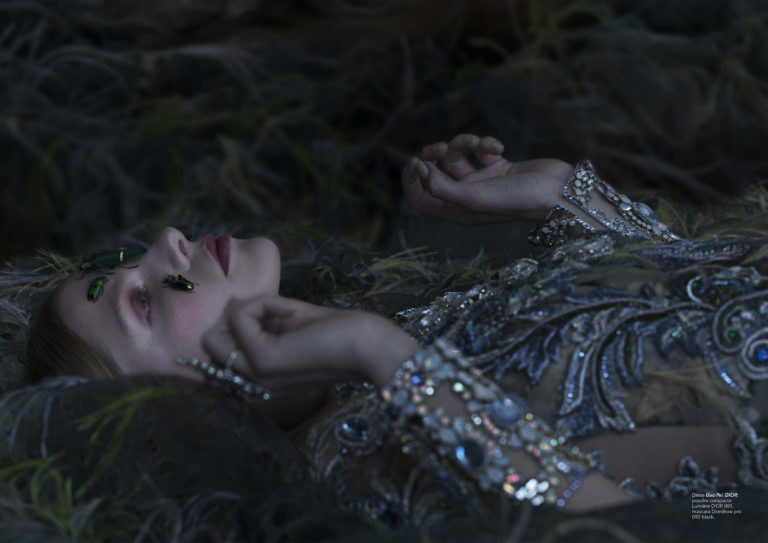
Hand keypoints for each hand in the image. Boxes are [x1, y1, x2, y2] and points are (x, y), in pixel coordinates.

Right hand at [202, 295, 419, 397]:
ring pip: (215, 331)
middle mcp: (249, 385)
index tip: (267, 318)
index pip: (214, 353)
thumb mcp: (285, 326)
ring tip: (284, 312)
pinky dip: (263, 304)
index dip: (233, 325)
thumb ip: (255, 323)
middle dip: (235, 316)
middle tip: (273, 312)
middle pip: (208, 342)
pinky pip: (239, 317)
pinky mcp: (263, 360)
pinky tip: (291, 312)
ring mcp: (254, 376)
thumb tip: (230, 310)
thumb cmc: (335, 333)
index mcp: (256, 380)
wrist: (367, 345)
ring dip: (248, 309)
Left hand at [401, 134, 572, 223]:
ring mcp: (482, 181)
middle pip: (434, 172)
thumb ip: (441, 186)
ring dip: (464, 142)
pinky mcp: (498, 166)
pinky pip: (480, 148)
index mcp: (456, 211)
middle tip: (440, 148)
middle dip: (434, 155)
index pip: (419, 198)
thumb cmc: (517, 200)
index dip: (411, 180)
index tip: (415, 162)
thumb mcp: (474, 197)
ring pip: (457, 155)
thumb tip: (418, 169)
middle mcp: (466, 196)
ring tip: (478, 143)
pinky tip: (498, 148)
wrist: (558, 191)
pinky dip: (486, 143)